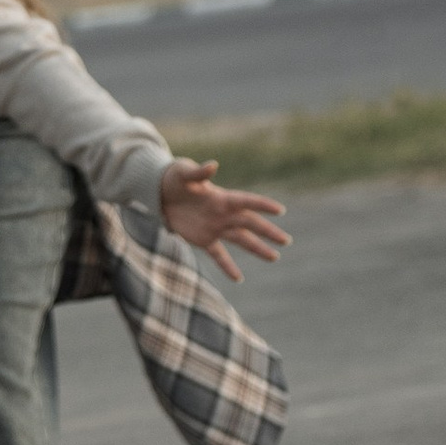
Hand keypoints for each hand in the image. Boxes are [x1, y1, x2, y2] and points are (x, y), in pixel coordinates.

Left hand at [155, 161, 289, 281]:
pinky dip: (227, 267)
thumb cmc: (174, 178)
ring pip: (241, 240)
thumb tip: (212, 165)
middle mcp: (224, 214)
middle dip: (267, 232)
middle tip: (286, 240)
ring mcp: (216, 228)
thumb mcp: (183, 172)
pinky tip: (238, 279)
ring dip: (257, 248)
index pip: (246, 201)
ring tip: (274, 257)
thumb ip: (198, 172)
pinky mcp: (204, 239)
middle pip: (250, 224)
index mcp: (222, 197)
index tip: (280, 210)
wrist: (159, 193)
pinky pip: (218, 255)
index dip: (262, 205)